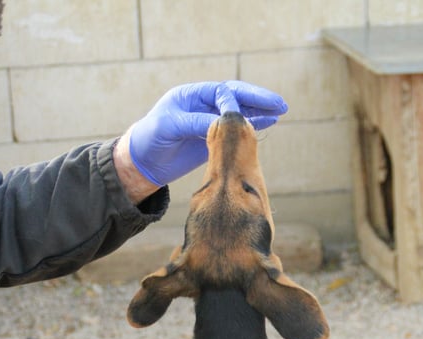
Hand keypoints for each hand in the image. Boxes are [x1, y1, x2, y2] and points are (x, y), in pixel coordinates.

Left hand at [128, 80, 287, 185]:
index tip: (249, 110)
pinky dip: (253, 126)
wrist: (142, 163)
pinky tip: (269, 123)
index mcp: (192, 95)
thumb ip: (197, 122)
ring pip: (240, 113)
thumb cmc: (150, 139)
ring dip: (260, 112)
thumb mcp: (171, 127)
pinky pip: (237, 130)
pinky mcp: (214, 139)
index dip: (238, 99)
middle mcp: (204, 105)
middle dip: (258, 100)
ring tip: (280, 112)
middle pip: (236, 98)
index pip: (222, 91)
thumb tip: (224, 121)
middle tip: (279, 104)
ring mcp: (210, 122)